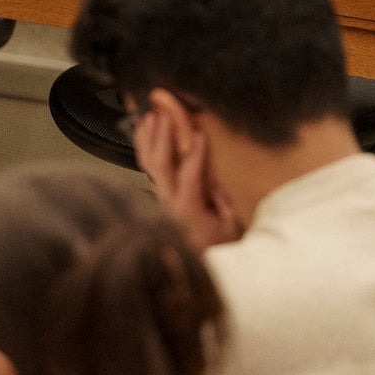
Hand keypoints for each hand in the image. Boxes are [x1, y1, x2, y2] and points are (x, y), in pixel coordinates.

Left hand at [132, 89, 242, 249]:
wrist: (202, 261)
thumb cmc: (220, 246)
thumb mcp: (231, 225)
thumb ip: (223, 202)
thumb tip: (214, 179)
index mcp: (189, 209)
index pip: (190, 175)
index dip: (194, 153)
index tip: (199, 133)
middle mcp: (169, 201)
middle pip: (161, 164)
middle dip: (164, 135)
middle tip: (166, 113)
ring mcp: (161, 196)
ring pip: (149, 163)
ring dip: (150, 136)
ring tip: (151, 114)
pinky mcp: (159, 194)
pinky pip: (148, 166)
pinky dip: (145, 145)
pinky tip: (143, 129)